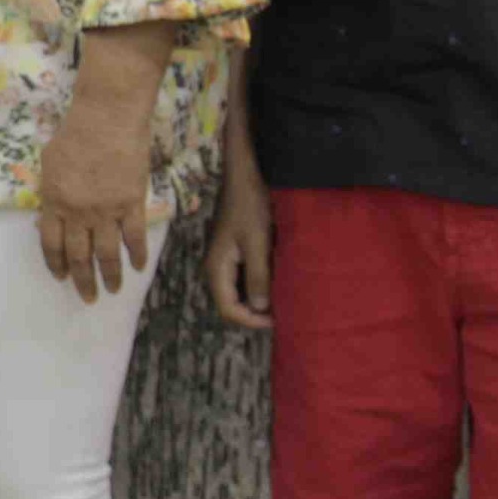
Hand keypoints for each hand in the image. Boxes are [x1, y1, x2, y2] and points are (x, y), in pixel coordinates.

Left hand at [35, 82, 155, 301]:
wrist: (107, 115)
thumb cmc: (74, 133)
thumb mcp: (48, 162)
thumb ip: (49, 191)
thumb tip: (47, 214)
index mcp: (54, 202)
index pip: (52, 244)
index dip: (57, 264)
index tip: (62, 278)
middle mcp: (78, 212)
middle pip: (79, 256)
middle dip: (83, 281)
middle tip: (88, 298)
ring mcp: (106, 209)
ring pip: (107, 253)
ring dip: (111, 276)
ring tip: (114, 290)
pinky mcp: (132, 202)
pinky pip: (134, 237)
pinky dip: (136, 255)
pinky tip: (138, 268)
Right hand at [204, 159, 274, 330]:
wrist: (243, 178)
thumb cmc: (249, 207)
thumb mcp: (257, 242)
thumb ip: (258, 276)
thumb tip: (260, 308)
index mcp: (217, 268)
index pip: (228, 308)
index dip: (250, 320)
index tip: (275, 320)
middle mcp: (216, 268)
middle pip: (230, 304)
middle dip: (253, 314)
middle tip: (280, 315)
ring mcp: (224, 261)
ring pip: (237, 293)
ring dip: (256, 301)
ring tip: (280, 303)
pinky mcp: (233, 254)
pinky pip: (242, 279)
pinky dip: (257, 287)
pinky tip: (274, 284)